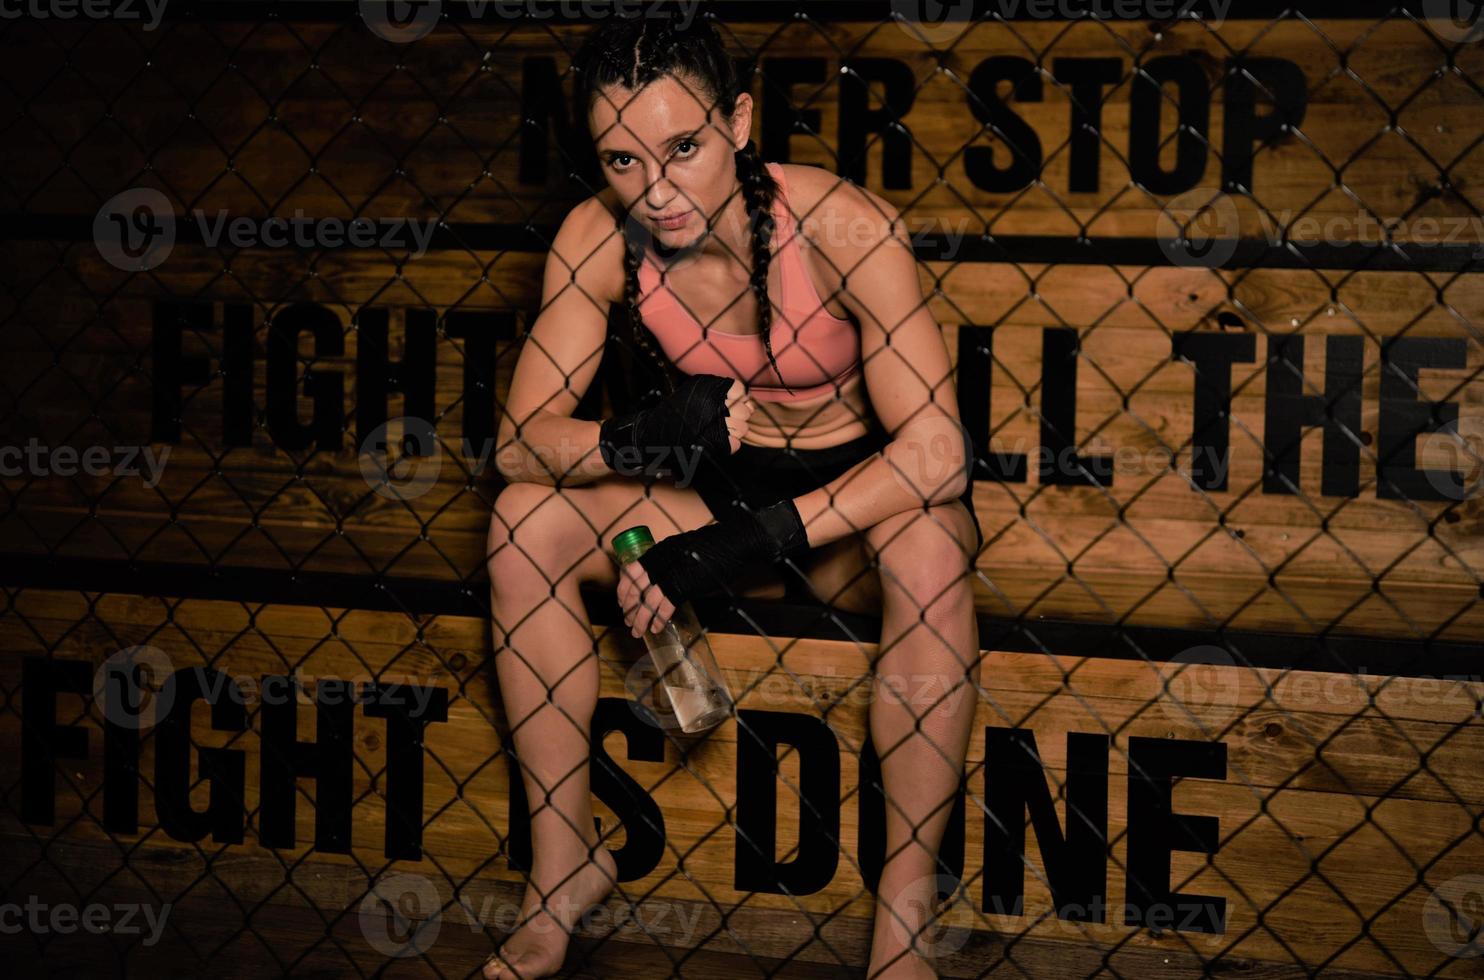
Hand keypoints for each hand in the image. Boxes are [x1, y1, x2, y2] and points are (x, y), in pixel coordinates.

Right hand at [599, 374, 754, 483]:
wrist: (653, 434)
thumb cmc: (673, 414)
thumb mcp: (693, 394)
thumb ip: (718, 394)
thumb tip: (748, 403)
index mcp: (708, 388)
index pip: (739, 390)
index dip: (737, 399)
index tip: (729, 406)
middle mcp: (714, 403)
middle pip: (743, 410)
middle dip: (738, 417)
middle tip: (723, 422)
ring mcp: (715, 424)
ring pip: (742, 428)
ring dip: (734, 432)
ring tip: (719, 432)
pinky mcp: (714, 442)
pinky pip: (735, 444)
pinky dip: (728, 445)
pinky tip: (717, 442)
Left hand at [626, 499, 810, 618]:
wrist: (735, 542)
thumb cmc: (714, 545)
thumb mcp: (685, 548)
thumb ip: (671, 561)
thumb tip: (661, 578)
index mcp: (660, 551)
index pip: (631, 571)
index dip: (624, 589)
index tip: (622, 601)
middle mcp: (661, 562)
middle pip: (636, 588)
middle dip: (630, 607)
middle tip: (628, 621)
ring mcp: (671, 573)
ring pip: (647, 601)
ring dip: (640, 619)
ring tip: (637, 631)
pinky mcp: (684, 585)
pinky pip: (665, 607)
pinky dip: (659, 619)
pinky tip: (656, 628)